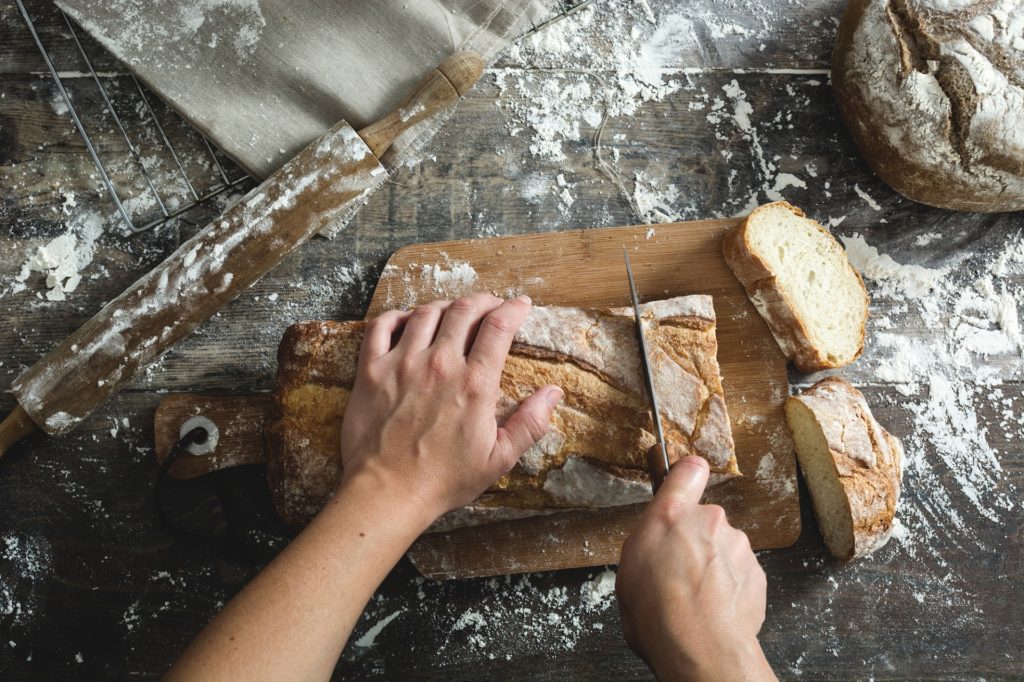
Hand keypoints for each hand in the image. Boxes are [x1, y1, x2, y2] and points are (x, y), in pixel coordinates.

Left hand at [339, 293, 562, 522]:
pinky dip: (397, 316)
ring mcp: (402, 363)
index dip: (514, 309)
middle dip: (483, 301)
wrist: (387, 492)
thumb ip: (530, 423)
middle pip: (464, 310)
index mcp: (474, 384)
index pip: (499, 326)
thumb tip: (553, 394)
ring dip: (446, 306)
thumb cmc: (443, 480)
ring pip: (426, 312)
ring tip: (454, 312)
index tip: (521, 305)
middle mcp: (439, 364)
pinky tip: (407, 320)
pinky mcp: (371, 370)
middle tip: (490, 305)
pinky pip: (381, 326)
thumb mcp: (499, 459)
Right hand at [616, 450, 774, 681]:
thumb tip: (655, 537)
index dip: (685, 475)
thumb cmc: (657, 611)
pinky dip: (729, 587)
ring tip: (695, 597)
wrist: (700, 647)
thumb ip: (648, 538)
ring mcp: (737, 546)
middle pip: (703, 521)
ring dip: (712, 566)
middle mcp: (710, 521)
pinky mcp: (757, 573)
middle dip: (693, 541)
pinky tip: (713, 608)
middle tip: (676, 571)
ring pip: (723, 548)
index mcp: (671, 514)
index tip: (683, 479)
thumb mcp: (629, 566)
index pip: (687, 471)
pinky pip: (739, 573)